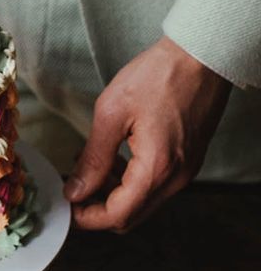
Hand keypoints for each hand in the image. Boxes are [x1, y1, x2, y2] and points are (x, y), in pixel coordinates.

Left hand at [63, 36, 230, 231]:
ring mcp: (185, 171)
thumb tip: (75, 191)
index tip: (67, 207)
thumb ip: (92, 159)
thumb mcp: (112, 113)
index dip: (86, 218)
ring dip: (110, 194)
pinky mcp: (187, 161)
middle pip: (129, 217)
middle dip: (96, 210)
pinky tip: (111, 158)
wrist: (203, 52)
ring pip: (140, 203)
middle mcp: (176, 178)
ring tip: (86, 167)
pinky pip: (153, 185)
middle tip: (73, 190)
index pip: (116, 216)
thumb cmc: (161, 74)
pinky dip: (128, 181)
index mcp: (157, 169)